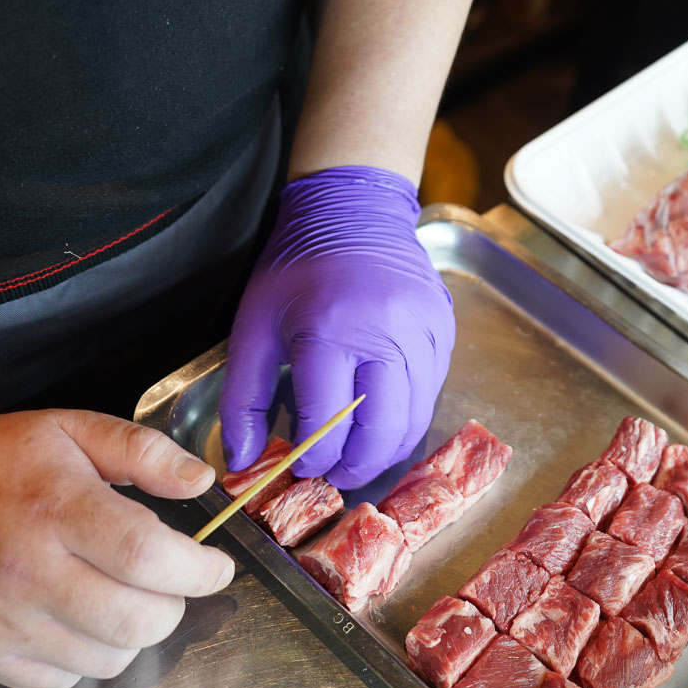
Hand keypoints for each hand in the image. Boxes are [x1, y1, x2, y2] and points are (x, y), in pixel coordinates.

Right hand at [0, 410, 234, 687]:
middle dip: (174, 605)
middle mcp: (28, 569)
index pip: (148, 556)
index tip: (216, 567)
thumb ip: (146, 452)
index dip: (199, 570)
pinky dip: (87, 657)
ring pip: (108, 658)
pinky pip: (62, 681)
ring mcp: (2, 618)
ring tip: (119, 595)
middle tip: (169, 584)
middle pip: (137, 619)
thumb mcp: (75, 430)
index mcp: (58, 507)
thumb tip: (201, 480)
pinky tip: (78, 618)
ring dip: (133, 633)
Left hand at [218, 166, 453, 488]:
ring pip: (416, 418)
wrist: (353, 212)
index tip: (301, 467)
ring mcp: (424, 332)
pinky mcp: (444, 330)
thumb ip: (243, 398)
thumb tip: (242, 461)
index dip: (315, 457)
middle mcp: (386, 333)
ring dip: (387, 448)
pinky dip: (408, 415)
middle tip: (336, 476)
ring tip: (360, 456)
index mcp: (330, 330)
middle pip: (382, 429)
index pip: (328, 421)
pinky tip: (383, 418)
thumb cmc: (297, 269)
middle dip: (357, 465)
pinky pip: (432, 391)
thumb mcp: (253, 328)